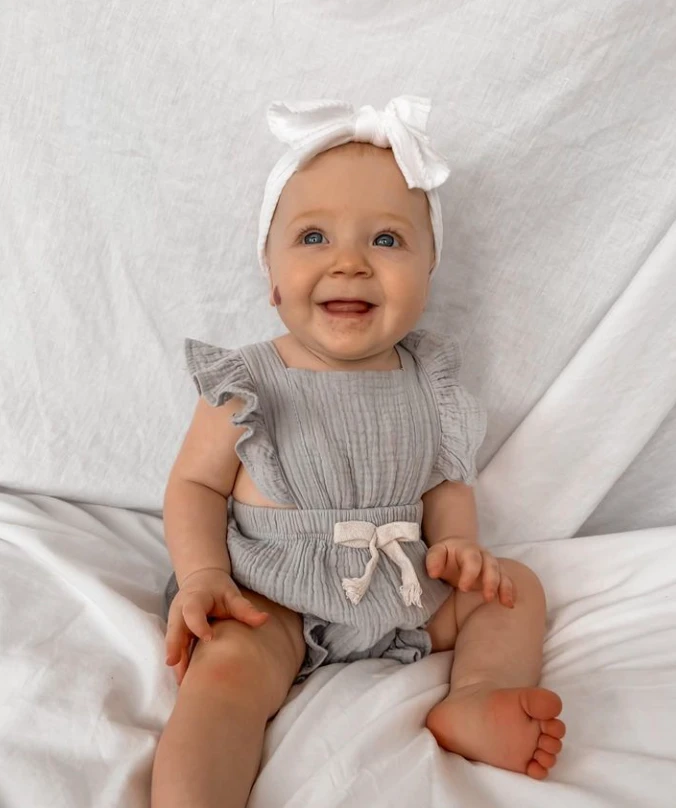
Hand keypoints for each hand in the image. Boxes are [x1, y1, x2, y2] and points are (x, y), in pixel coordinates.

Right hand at [165, 567, 267, 684]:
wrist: (201, 580)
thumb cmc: (217, 589)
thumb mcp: (231, 594)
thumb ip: (245, 608)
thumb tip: (265, 620)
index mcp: (194, 598)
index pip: (192, 611)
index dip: (198, 625)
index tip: (209, 639)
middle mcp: (180, 610)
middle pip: (175, 629)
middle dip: (175, 647)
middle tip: (176, 666)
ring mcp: (176, 622)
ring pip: (173, 642)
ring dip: (177, 661)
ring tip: (183, 684)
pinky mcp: (177, 632)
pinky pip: (176, 648)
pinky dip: (179, 663)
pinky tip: (184, 681)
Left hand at [425, 539, 514, 607]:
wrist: (457, 550)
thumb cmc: (446, 555)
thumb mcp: (437, 552)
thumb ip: (434, 560)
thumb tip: (433, 573)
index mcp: (468, 549)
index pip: (472, 559)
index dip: (470, 573)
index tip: (463, 588)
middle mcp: (483, 556)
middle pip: (492, 566)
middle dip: (491, 581)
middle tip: (487, 597)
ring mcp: (492, 565)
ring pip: (502, 574)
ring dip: (504, 588)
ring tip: (505, 603)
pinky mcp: (497, 576)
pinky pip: (508, 581)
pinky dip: (511, 592)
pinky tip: (510, 604)